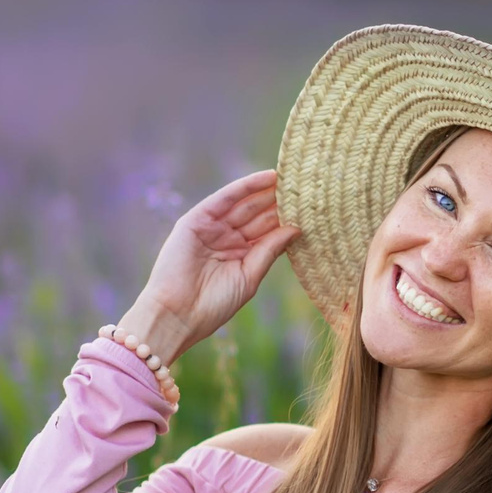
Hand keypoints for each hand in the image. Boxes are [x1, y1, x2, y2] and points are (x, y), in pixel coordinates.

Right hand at [114, 170, 300, 364]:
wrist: (177, 315)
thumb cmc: (213, 305)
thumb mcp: (249, 276)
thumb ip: (269, 250)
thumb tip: (296, 228)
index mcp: (240, 255)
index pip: (267, 231)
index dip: (288, 218)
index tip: (314, 206)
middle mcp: (226, 238)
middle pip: (258, 214)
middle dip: (281, 201)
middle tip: (309, 185)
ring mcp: (212, 228)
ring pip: (245, 204)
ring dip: (268, 190)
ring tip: (295, 177)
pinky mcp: (196, 220)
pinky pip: (225, 198)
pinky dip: (245, 187)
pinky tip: (268, 177)